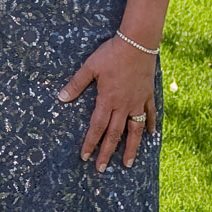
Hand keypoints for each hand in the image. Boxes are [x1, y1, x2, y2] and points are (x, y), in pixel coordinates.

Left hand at [58, 36, 156, 172]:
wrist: (138, 43)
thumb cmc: (111, 53)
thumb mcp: (90, 67)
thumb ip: (76, 84)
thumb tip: (61, 98)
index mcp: (107, 100)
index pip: (97, 127)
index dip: (90, 143)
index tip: (85, 157)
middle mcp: (123, 105)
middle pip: (114, 134)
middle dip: (107, 152)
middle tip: (101, 169)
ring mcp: (138, 101)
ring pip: (134, 130)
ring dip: (131, 148)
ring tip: (127, 163)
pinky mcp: (148, 94)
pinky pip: (149, 113)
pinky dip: (149, 125)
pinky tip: (149, 135)